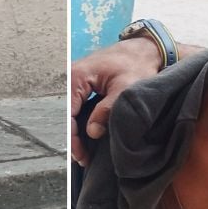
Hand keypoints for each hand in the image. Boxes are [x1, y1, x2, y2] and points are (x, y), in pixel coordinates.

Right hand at [70, 38, 162, 165]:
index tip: (81, 155)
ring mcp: (74, 80)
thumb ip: (107, 110)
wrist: (143, 50)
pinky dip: (78, 123)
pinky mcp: (80, 84)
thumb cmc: (136, 65)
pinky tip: (85, 137)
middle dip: (72, 138)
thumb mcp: (125, 90)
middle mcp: (70, 77)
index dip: (72, 138)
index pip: (67, 114)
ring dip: (74, 132)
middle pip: (64, 115)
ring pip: (68, 112)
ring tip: (83, 153)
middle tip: (83, 158)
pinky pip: (74, 107)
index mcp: (77, 76)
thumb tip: (92, 132)